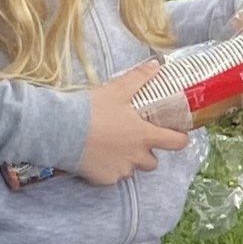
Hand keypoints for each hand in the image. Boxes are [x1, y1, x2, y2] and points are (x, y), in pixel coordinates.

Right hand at [71, 60, 190, 184]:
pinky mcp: (104, 179)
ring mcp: (120, 170)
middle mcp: (136, 157)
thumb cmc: (93, 110)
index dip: (180, 139)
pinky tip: (98, 156)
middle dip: (148, 153)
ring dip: (128, 162)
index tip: (178, 135)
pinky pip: (112, 177)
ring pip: (132, 171)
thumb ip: (139, 77)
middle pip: (153, 162)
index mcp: (144, 135)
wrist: (62, 130)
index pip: (176, 143)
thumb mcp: (118, 89)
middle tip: (135, 140)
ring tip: (113, 147)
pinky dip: (108, 168)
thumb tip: (156, 64)